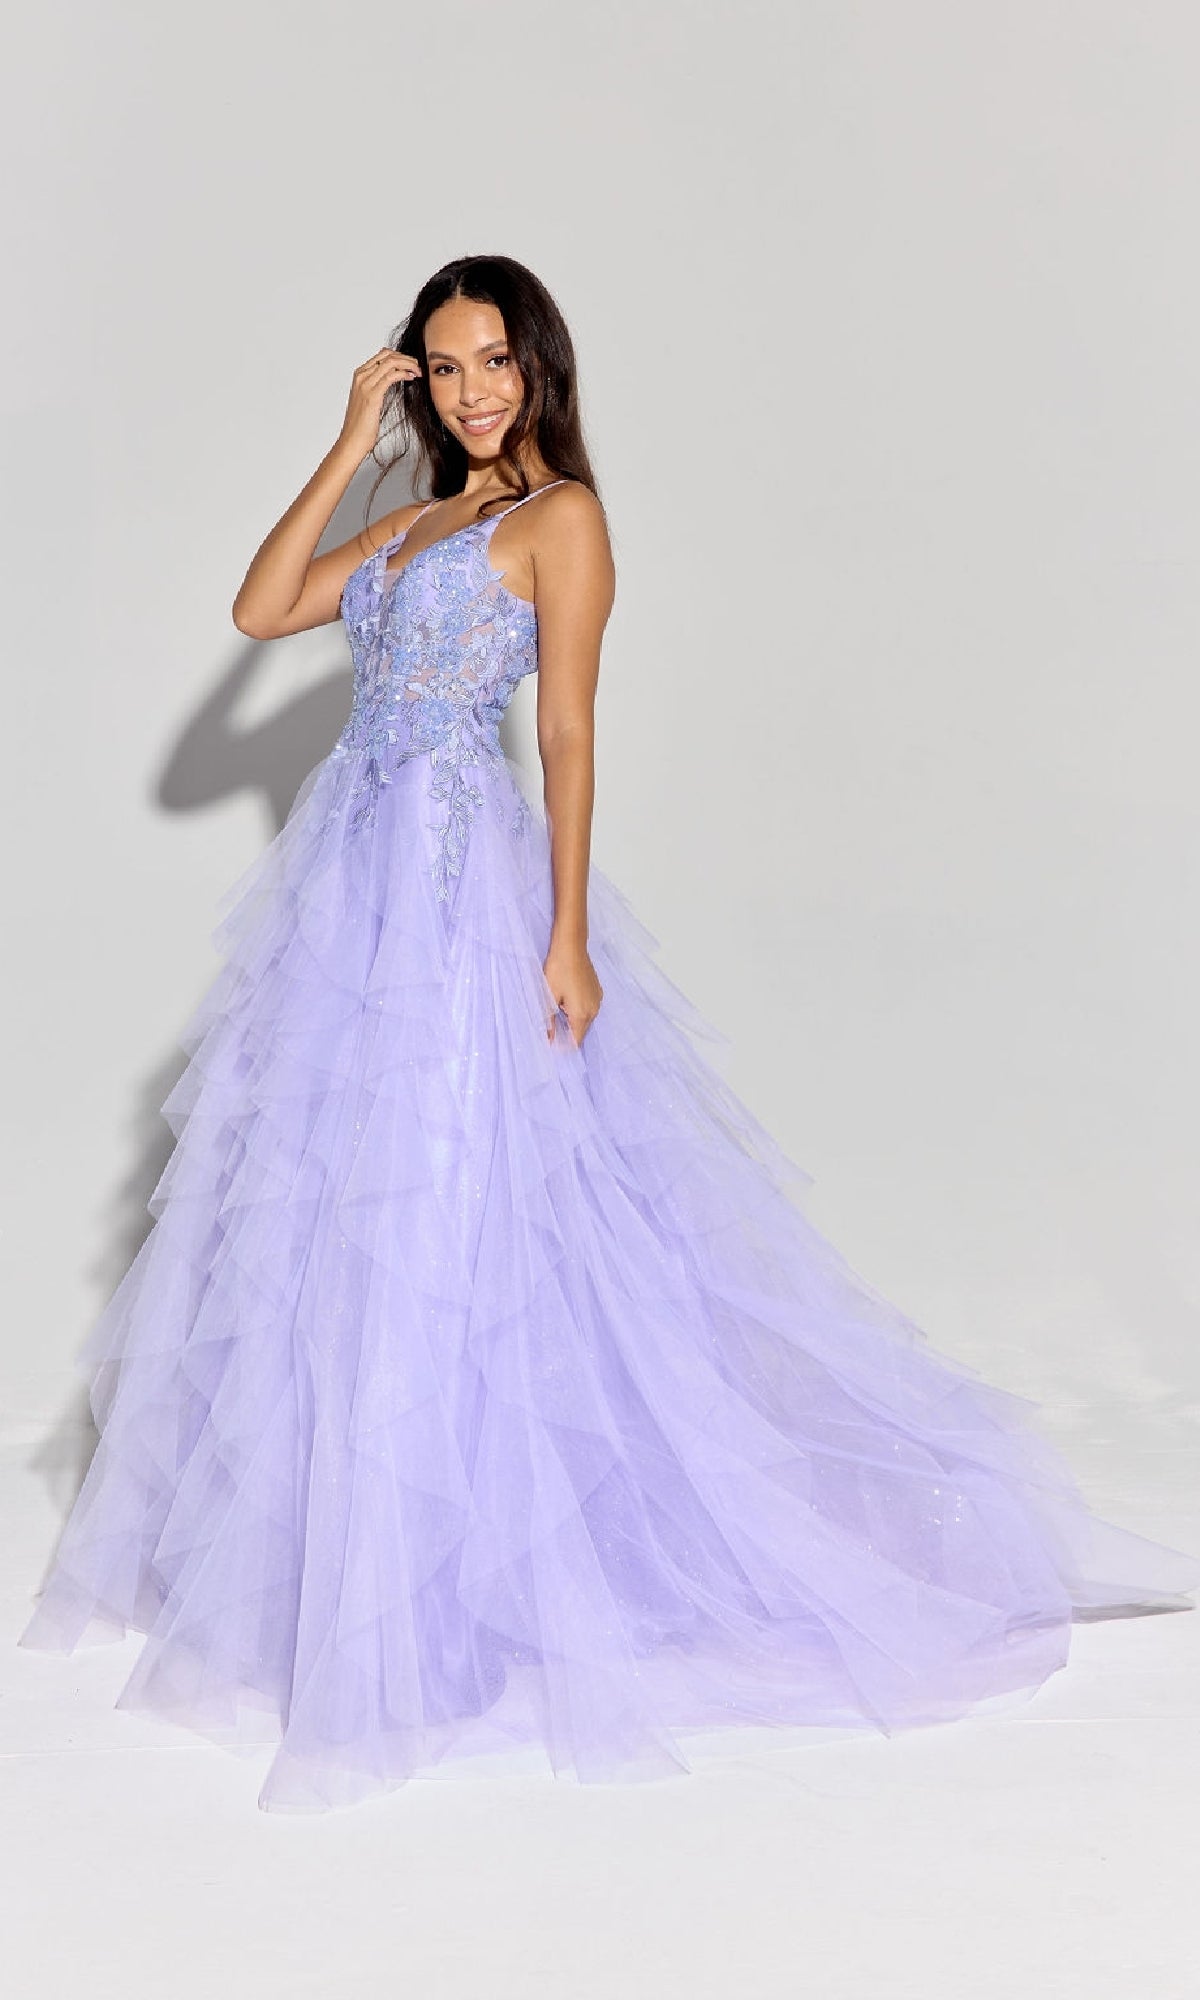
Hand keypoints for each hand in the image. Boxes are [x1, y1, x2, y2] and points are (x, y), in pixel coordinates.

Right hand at [337, 346, 421, 462]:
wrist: (352, 440)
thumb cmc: (361, 425)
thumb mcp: (369, 400)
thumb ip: (377, 387)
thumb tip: (393, 380)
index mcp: (360, 375)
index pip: (382, 355)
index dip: (400, 356)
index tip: (412, 364)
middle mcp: (361, 376)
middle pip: (387, 354)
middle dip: (406, 358)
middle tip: (418, 366)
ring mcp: (365, 384)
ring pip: (391, 362)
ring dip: (408, 364)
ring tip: (418, 372)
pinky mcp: (372, 395)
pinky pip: (391, 376)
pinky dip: (404, 374)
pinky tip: (411, 378)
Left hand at [543, 939, 602, 1046]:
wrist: (571, 947)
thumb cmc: (558, 971)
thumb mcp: (549, 997)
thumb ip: (550, 1021)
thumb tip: (549, 1039)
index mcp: (582, 1014)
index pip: (576, 1040)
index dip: (564, 1045)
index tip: (551, 1043)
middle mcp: (594, 1009)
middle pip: (582, 1031)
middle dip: (568, 1033)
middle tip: (551, 1029)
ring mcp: (598, 999)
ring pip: (586, 1019)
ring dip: (573, 1021)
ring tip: (558, 1012)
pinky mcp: (597, 990)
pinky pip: (589, 1008)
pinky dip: (579, 1010)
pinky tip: (567, 1001)